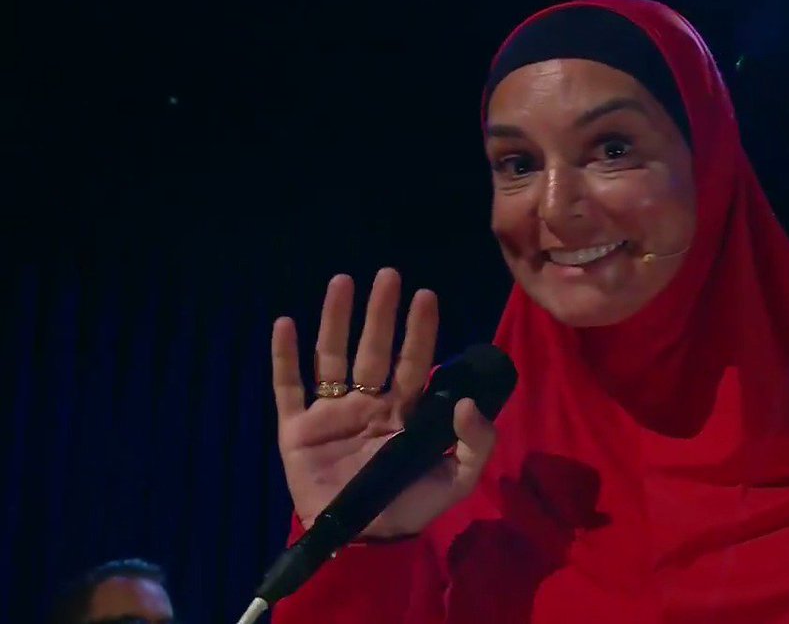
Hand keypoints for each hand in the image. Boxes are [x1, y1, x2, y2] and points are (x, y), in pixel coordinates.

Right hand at [271, 268, 496, 538]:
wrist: (362, 543)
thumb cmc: (409, 507)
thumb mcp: (456, 480)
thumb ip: (473, 442)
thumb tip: (467, 401)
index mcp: (404, 411)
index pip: (414, 362)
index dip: (420, 331)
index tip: (426, 296)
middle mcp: (368, 403)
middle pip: (374, 350)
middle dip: (381, 313)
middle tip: (389, 275)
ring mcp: (331, 414)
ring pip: (332, 357)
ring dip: (336, 321)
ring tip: (342, 283)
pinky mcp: (296, 430)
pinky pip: (288, 387)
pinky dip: (284, 357)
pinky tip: (285, 324)